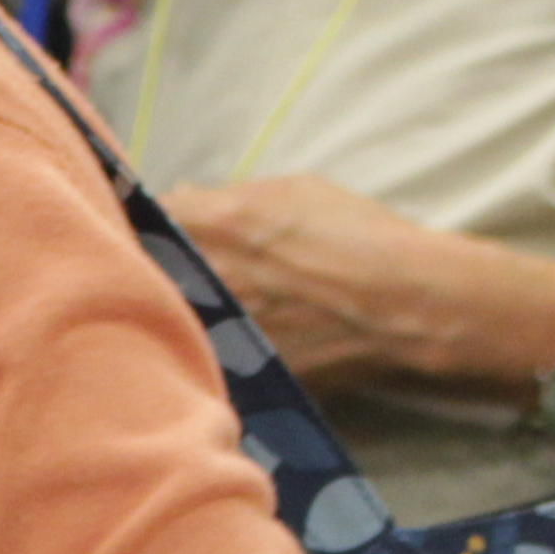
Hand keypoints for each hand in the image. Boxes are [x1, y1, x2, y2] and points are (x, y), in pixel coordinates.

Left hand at [165, 175, 554, 409]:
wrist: (406, 305)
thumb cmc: (359, 234)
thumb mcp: (299, 190)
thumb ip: (234, 195)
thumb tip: (186, 196)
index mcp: (223, 221)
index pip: (152, 214)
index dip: (148, 217)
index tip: (149, 220)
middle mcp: (213, 273)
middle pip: (149, 265)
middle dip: (150, 260)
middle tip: (156, 257)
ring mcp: (224, 323)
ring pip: (171, 310)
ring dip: (173, 301)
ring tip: (191, 296)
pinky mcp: (240, 363)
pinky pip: (202, 346)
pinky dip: (201, 338)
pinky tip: (216, 331)